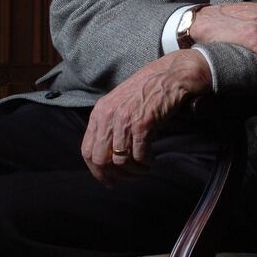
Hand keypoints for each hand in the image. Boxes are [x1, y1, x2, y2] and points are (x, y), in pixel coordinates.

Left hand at [81, 49, 211, 185]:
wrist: (170, 75)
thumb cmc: (147, 90)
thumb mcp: (119, 104)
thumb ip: (109, 125)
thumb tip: (106, 158)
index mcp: (99, 112)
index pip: (87, 151)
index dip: (97, 171)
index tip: (109, 180)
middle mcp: (108, 116)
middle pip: (101, 160)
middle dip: (115, 175)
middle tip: (129, 177)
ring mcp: (125, 119)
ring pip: (120, 161)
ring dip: (134, 171)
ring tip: (144, 167)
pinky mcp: (143, 123)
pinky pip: (139, 155)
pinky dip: (146, 163)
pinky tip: (152, 160)